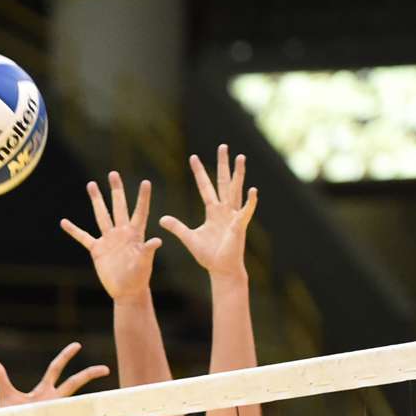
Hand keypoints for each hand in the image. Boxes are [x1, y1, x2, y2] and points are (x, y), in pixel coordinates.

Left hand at [0, 343, 110, 415]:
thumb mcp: (5, 394)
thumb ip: (0, 377)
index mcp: (43, 390)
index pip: (56, 369)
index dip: (65, 356)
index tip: (77, 345)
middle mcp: (52, 400)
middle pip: (73, 383)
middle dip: (88, 375)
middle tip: (105, 369)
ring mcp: (54, 413)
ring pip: (75, 404)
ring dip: (88, 402)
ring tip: (102, 400)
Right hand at [60, 172, 159, 302]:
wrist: (127, 290)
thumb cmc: (139, 277)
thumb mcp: (145, 263)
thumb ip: (148, 251)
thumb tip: (156, 241)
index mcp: (135, 234)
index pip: (139, 212)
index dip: (142, 198)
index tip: (145, 182)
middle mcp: (121, 232)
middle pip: (118, 207)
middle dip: (116, 190)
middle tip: (113, 174)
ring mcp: (108, 239)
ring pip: (101, 215)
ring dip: (96, 201)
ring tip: (91, 184)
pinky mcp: (97, 250)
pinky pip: (83, 237)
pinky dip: (74, 230)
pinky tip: (64, 222)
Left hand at [160, 144, 258, 275]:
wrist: (221, 269)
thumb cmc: (208, 255)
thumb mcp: (189, 238)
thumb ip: (177, 227)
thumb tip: (162, 218)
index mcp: (213, 211)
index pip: (205, 187)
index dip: (199, 173)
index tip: (193, 157)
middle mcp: (224, 210)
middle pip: (223, 182)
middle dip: (222, 165)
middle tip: (222, 146)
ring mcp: (233, 217)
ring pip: (236, 191)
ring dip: (238, 175)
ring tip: (240, 158)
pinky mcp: (239, 226)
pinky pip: (245, 212)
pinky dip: (249, 202)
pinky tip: (253, 191)